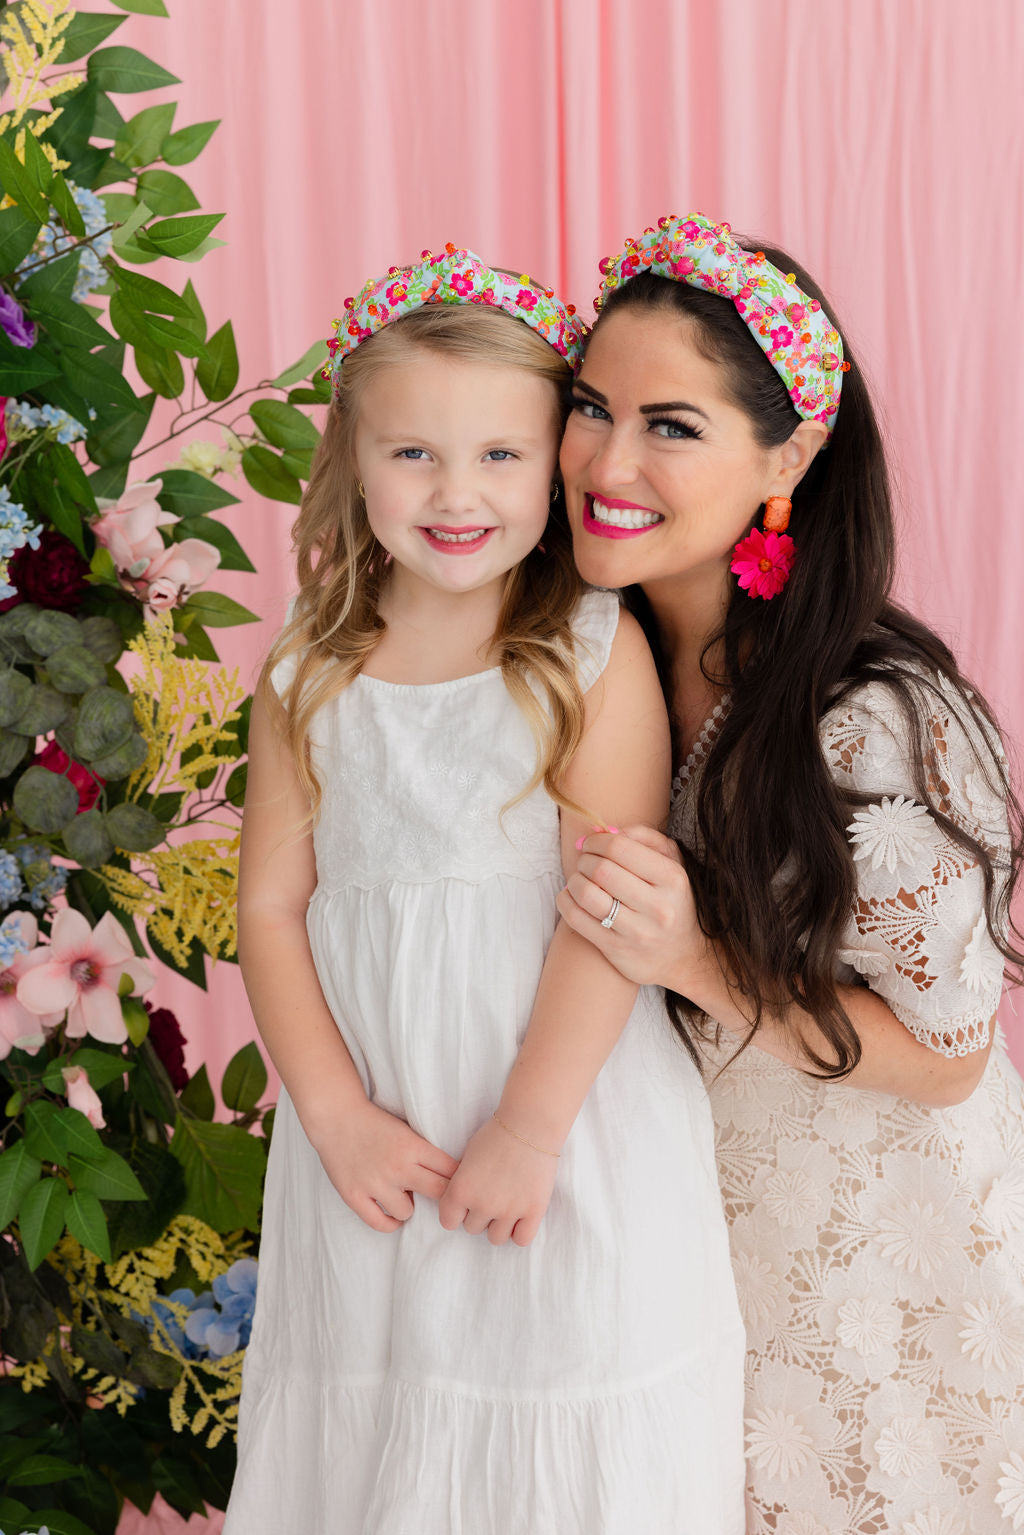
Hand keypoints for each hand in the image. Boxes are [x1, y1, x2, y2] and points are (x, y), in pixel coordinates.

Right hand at [310, 1097, 458, 1233]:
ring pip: (408, 1212)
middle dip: (442, 1195)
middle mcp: (397, 1167)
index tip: (458, 1183)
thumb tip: (449, 1175)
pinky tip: (393, 1215)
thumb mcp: (406, 1130)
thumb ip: (424, 1151)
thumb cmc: (373, 1122)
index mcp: (412, 1147)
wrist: (336, 1117)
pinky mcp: (354, 1196)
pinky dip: (390, 1223)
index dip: (458, 1178)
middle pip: (438, 1192)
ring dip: (408, 1206)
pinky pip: (379, 1223)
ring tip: (403, 1196)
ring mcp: (375, 1183)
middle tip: (437, 1196)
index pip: (450, 1170)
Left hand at [438, 1115, 559, 1246]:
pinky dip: (520, 1231)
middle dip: (479, 1215)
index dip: (456, 1213)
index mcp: (460, 1190)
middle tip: (491, 1196)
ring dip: (499, 1225)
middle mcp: (482, 1205)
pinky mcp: (533, 1211)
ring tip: (507, 1206)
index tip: (465, 1205)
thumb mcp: (467, 1157)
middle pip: (472, 1229)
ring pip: (496, 1238)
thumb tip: (462, 1202)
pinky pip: (521, 1240)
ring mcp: (508, 1211)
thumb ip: (462, 1183)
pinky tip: (522, 1216)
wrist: (529, 1125)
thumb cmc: (496, 1134)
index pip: (448, 1222)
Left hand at [556, 824, 706, 989]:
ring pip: (587, 894)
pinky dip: (566, 901)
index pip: (620, 848)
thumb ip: (645, 838)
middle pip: (601, 870)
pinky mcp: (616, 949)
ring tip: (578, 879)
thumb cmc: (672, 900)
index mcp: (672, 878)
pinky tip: (572, 897)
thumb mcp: (672, 863)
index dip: (596, 841)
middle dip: (584, 860)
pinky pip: (577, 919)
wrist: (684, 956)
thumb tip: (606, 830)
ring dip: (574, 880)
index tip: (590, 843)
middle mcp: (657, 906)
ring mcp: (636, 931)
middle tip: (585, 862)